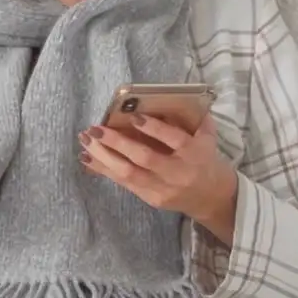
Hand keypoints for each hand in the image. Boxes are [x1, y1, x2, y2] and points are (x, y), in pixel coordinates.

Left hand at [78, 114, 237, 228]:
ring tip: (86, 142)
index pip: (174, 140)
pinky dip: (105, 170)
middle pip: (145, 158)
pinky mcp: (152, 199)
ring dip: (104, 156)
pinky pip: (124, 183)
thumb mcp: (205, 137)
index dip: (154, 129)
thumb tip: (163, 98)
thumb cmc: (204, 158)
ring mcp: (163, 188)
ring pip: (129, 173)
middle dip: (117, 143)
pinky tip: (88, 159)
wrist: (211, 196)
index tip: (134, 116)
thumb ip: (191, 118)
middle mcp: (178, 172)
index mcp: (195, 153)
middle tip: (95, 129)